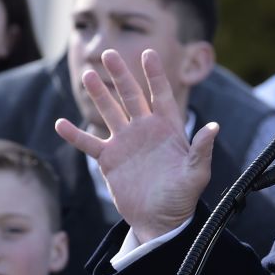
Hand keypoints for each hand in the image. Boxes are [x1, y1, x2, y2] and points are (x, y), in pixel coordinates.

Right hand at [55, 49, 216, 242]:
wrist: (161, 220)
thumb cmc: (182, 197)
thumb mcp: (196, 174)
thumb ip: (202, 150)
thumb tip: (214, 128)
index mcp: (168, 129)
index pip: (161, 96)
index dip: (155, 75)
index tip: (148, 53)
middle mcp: (145, 130)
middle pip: (131, 97)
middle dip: (121, 76)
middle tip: (109, 54)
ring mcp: (125, 143)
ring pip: (110, 113)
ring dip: (99, 95)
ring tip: (87, 75)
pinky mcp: (109, 160)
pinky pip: (89, 144)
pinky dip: (75, 135)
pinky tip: (60, 123)